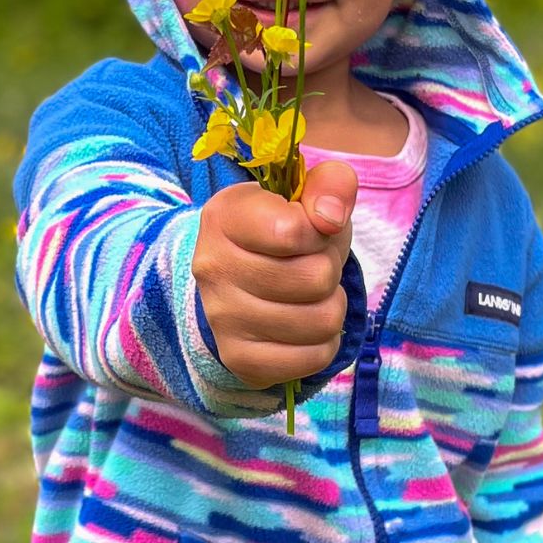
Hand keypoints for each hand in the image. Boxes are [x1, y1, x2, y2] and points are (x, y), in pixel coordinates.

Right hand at [193, 160, 357, 388]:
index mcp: (224, 216)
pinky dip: (323, 343)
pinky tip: (303, 325)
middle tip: (309, 264)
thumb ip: (330, 184)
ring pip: (322, 321)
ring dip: (330, 306)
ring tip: (307, 294)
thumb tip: (331, 217)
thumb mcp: (308, 197)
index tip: (310, 229)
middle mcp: (212, 267)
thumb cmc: (285, 231)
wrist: (245, 277)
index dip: (321, 231)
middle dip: (328, 269)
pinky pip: (314, 358)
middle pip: (315, 278)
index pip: (295, 231)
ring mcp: (222, 318)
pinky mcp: (239, 359)